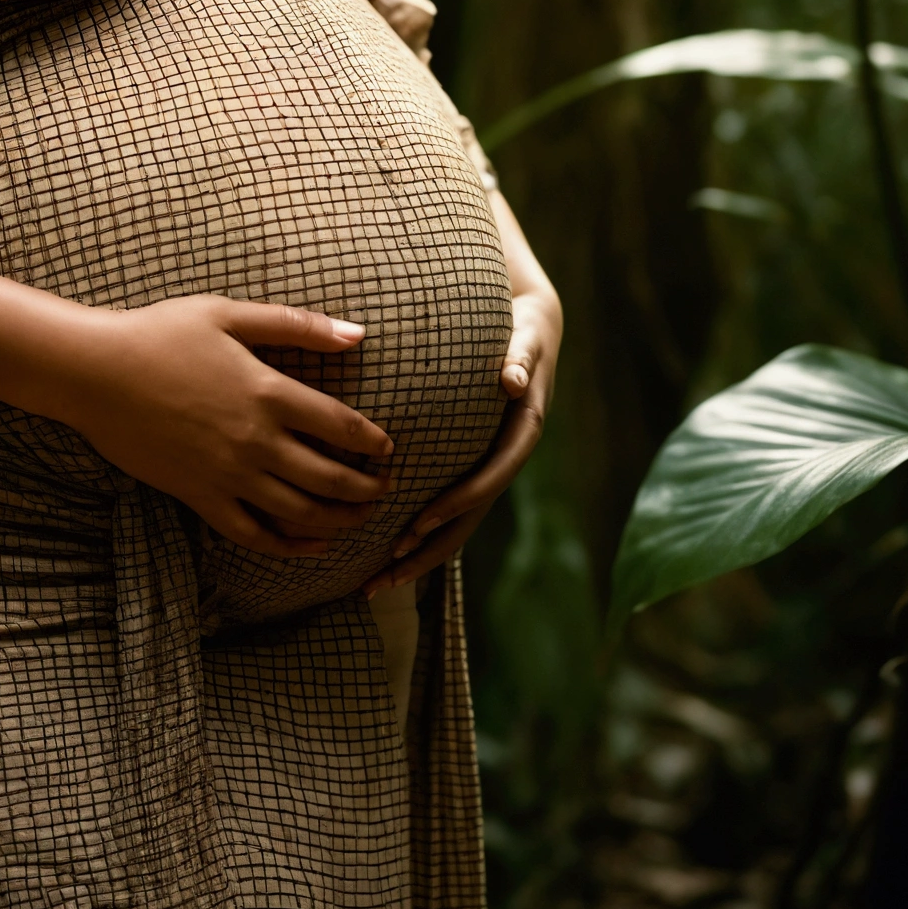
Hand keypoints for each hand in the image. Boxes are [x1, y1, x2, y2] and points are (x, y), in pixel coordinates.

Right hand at [59, 295, 394, 557]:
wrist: (96, 373)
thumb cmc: (160, 333)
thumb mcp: (228, 314)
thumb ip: (295, 324)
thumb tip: (358, 333)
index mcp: (268, 392)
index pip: (341, 426)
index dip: (373, 442)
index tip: (387, 449)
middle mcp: (256, 440)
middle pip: (330, 478)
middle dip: (367, 488)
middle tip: (385, 488)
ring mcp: (228, 474)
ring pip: (300, 512)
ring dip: (340, 521)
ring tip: (360, 518)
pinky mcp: (201, 496)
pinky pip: (254, 534)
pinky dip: (289, 547)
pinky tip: (310, 546)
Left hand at [362, 194, 560, 598]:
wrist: (535, 324)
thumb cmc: (525, 326)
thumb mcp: (528, 334)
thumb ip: (522, 356)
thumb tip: (512, 379)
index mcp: (524, 432)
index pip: (490, 477)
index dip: (457, 501)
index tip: (420, 520)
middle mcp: (507, 458)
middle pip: (469, 517)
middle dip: (428, 549)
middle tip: (383, 575)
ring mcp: (490, 466)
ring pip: (457, 524)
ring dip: (418, 555)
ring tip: (372, 584)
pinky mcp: (474, 464)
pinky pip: (447, 507)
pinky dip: (420, 533)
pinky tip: (385, 555)